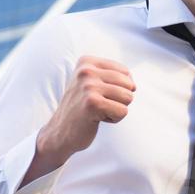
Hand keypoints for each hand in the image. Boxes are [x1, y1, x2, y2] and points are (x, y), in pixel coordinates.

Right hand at [30, 57, 134, 179]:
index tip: (99, 94)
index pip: (125, 72)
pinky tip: (96, 119)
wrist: (60, 131)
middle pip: (129, 84)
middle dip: (120, 99)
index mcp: (86, 62)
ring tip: (97, 111)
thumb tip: (134, 84)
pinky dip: (114, 119)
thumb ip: (113, 75)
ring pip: (128, 98)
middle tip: (99, 105)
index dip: (119, 88)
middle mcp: (86, 71)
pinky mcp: (93, 103)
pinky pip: (123, 111)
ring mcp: (88, 86)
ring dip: (116, 109)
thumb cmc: (82, 107)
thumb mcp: (92, 83)